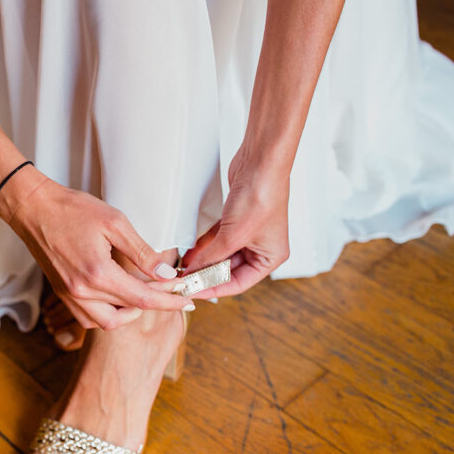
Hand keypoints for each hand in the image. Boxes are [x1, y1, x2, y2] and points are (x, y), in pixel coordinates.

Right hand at [1, 176, 192, 330]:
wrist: (33, 209)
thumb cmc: (72, 210)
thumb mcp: (114, 223)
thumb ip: (141, 252)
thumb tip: (164, 274)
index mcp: (97, 274)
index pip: (142, 299)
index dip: (169, 302)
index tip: (187, 300)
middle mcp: (81, 292)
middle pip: (127, 314)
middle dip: (151, 305)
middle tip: (164, 288)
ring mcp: (69, 295)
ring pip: (106, 323)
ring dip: (127, 313)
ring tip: (139, 293)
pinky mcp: (61, 293)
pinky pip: (88, 318)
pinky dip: (106, 313)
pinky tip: (115, 295)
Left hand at [181, 147, 291, 298]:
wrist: (260, 162)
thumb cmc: (261, 196)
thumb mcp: (233, 235)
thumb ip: (212, 258)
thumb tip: (193, 274)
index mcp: (270, 257)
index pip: (239, 283)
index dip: (214, 289)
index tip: (192, 292)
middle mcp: (261, 248)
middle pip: (228, 270)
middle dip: (205, 274)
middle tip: (183, 280)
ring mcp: (248, 234)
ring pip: (220, 256)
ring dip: (202, 262)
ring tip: (182, 269)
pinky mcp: (235, 221)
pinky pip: (216, 241)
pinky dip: (203, 247)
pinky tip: (189, 254)